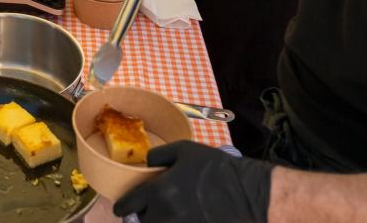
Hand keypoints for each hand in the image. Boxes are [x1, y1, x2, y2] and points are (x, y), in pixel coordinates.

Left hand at [114, 141, 271, 222]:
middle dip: (138, 216)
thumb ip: (158, 155)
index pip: (128, 205)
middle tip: (141, 209)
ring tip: (158, 212)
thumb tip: (145, 165)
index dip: (122, 206)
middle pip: (141, 222)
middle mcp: (165, 214)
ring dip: (153, 221)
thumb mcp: (182, 150)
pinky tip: (175, 215)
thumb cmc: (213, 167)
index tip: (121, 207)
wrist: (245, 191)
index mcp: (158, 193)